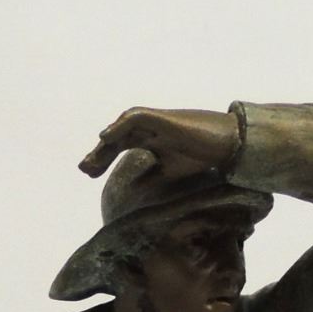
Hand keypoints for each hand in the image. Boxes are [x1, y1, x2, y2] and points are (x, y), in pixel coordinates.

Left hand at [79, 108, 237, 181]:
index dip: (103, 158)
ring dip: (107, 141)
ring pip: (124, 125)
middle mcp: (151, 128)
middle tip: (85, 169)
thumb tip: (132, 193)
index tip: (89, 175)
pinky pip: (137, 118)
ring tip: (93, 158)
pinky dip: (120, 127)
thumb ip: (150, 179)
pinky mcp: (164, 119)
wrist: (226, 145)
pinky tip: (107, 138)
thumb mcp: (169, 173)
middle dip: (100, 153)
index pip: (120, 146)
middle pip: (118, 136)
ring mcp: (157, 122)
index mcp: (151, 139)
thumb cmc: (201, 156)